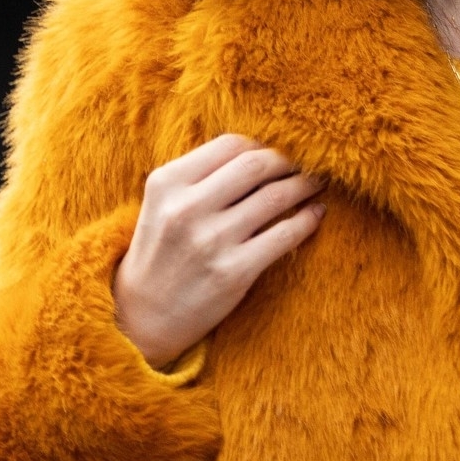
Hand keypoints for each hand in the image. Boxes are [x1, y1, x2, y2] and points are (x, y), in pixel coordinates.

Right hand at [113, 134, 325, 366]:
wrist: (142, 317)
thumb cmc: (160, 255)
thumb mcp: (161, 205)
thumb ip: (199, 177)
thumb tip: (257, 152)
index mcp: (166, 183)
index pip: (229, 144)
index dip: (262, 143)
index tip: (278, 149)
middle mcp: (187, 208)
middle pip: (255, 164)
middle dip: (289, 159)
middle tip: (307, 161)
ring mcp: (211, 240)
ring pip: (275, 197)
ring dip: (305, 185)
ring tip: (316, 182)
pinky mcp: (234, 272)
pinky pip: (285, 235)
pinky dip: (308, 220)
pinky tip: (316, 213)